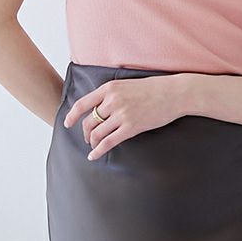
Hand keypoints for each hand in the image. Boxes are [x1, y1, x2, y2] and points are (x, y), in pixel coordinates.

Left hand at [63, 73, 187, 160]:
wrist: (174, 93)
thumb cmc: (154, 88)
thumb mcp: (127, 84)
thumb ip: (112, 94)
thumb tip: (100, 107)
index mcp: (110, 88)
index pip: (83, 103)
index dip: (72, 116)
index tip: (67, 123)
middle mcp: (112, 101)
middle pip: (89, 121)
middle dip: (85, 132)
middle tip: (87, 138)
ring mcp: (121, 114)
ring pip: (97, 133)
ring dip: (92, 142)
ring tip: (93, 146)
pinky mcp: (131, 127)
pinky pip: (108, 142)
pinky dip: (98, 151)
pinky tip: (94, 156)